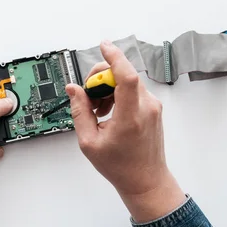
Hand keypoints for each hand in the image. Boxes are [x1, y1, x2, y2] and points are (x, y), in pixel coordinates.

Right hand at [66, 41, 185, 221]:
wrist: (146, 180)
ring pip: (126, 81)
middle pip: (122, 75)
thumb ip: (80, 112)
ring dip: (108, 88)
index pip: (126, 76)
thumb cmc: (121, 166)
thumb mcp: (90, 142)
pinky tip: (108, 112)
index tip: (103, 46)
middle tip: (87, 96)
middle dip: (100, 78)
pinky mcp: (153, 108)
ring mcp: (152, 106)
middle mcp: (146, 107)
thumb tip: (74, 89)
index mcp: (131, 117)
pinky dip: (117, 94)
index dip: (114, 58)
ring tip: (98, 111)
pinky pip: (132, 90)